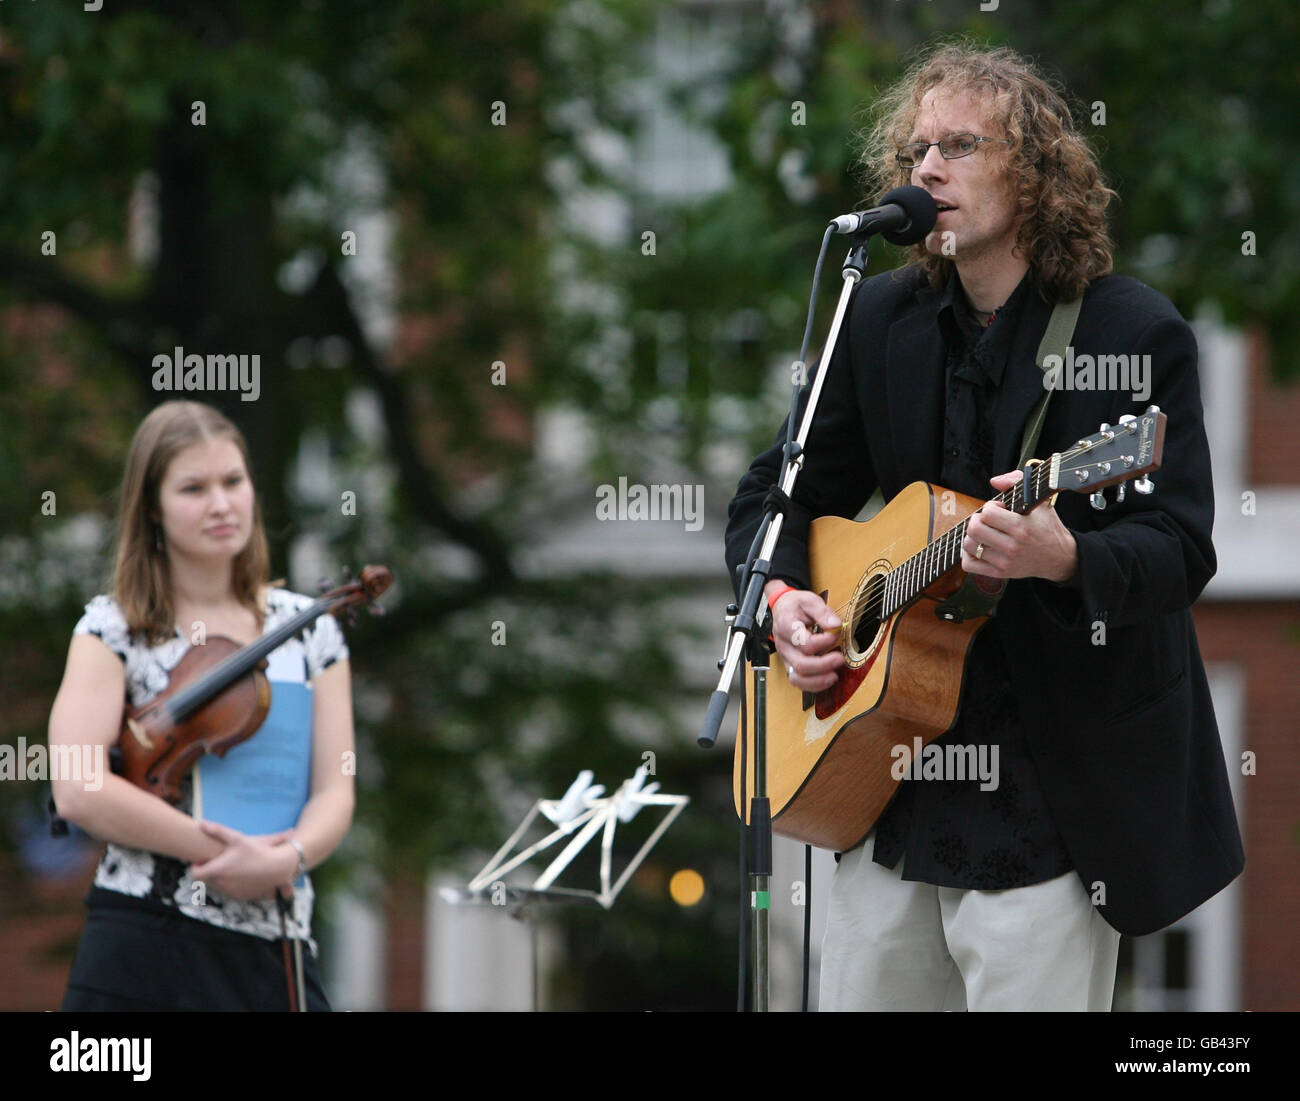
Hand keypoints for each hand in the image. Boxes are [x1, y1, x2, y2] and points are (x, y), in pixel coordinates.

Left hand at [191, 821, 298, 901]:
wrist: (277, 867)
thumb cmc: (256, 851)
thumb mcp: (237, 838)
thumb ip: (217, 830)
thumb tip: (201, 823)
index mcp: (217, 870)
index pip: (194, 873)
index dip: (197, 866)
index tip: (204, 860)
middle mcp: (221, 883)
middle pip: (206, 880)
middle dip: (210, 871)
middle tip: (220, 860)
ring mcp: (231, 891)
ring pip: (218, 886)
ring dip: (221, 878)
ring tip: (233, 866)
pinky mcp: (240, 896)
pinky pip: (230, 891)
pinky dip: (232, 884)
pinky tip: (243, 874)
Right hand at [767, 581, 843, 692]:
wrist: (782, 609)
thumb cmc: (796, 606)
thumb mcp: (809, 600)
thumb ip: (822, 612)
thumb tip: (835, 625)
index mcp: (787, 627)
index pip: (804, 642)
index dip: (823, 642)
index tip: (835, 635)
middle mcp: (784, 646)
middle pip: (801, 664)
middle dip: (823, 665)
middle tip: (840, 658)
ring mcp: (786, 658)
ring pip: (797, 678)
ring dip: (818, 680)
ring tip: (834, 675)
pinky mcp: (790, 665)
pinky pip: (798, 682)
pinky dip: (814, 685)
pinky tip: (828, 679)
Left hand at [962, 470, 1078, 582]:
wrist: (1060, 557)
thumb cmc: (1047, 528)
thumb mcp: (1039, 502)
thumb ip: (1017, 482)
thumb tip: (994, 481)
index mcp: (1021, 527)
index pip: (987, 513)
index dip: (990, 507)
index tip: (998, 509)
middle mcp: (1011, 546)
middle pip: (974, 529)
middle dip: (977, 519)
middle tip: (986, 520)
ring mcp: (1004, 562)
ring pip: (969, 545)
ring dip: (972, 536)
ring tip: (983, 533)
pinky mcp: (999, 573)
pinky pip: (969, 564)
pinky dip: (967, 555)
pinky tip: (978, 547)